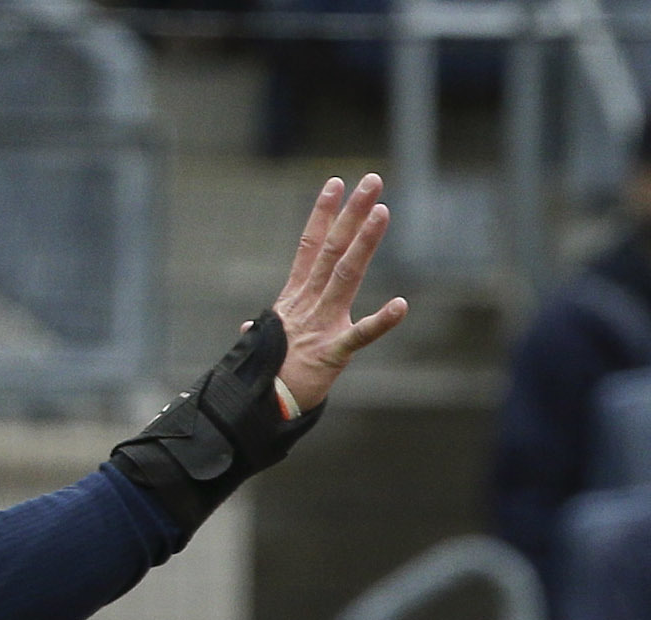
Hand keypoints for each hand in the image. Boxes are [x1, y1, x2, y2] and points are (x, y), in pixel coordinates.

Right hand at [266, 175, 407, 416]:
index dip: (323, 213)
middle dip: (352, 212)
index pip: (310, 245)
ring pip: (346, 274)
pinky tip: (401, 305)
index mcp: (294, 299)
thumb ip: (261, 330)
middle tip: (372, 181)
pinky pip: (360, 336)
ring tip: (383, 212)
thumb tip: (248, 328)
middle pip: (333, 248)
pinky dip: (381, 321)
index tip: (335, 183)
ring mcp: (321, 325)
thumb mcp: (262, 345)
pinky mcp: (332, 353)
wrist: (258, 407)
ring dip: (365, 242)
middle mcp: (308, 303)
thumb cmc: (262, 377)